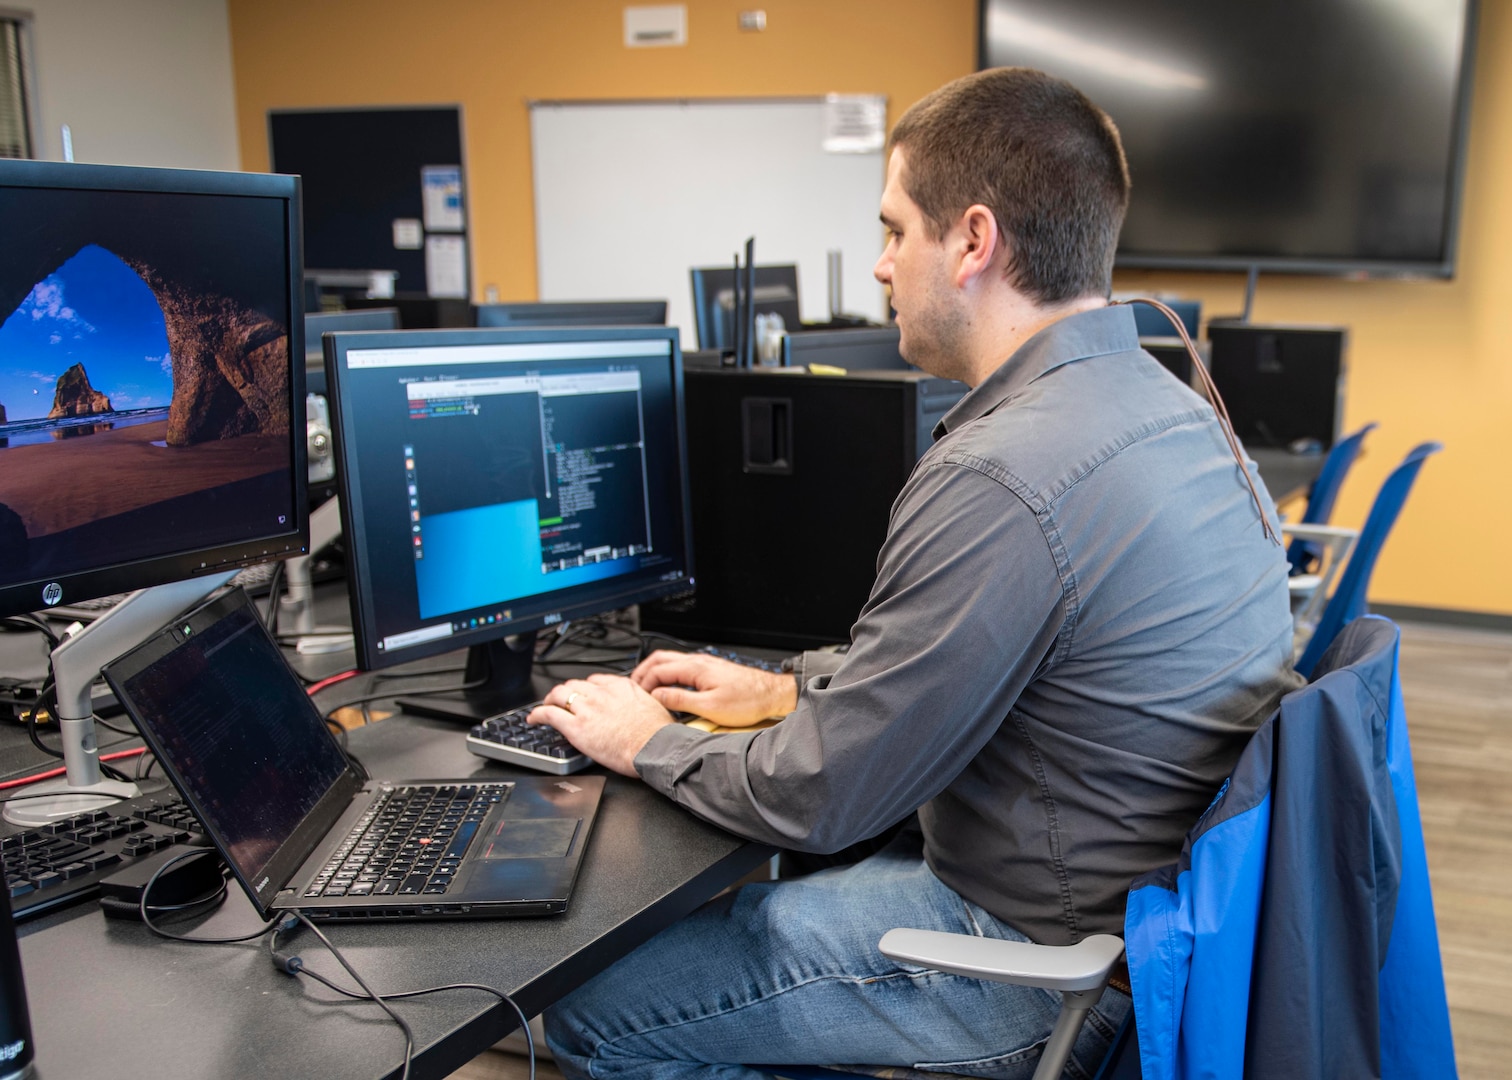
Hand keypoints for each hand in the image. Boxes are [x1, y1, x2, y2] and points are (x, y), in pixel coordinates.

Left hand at [528, 673, 675, 776]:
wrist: (655, 748)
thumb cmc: (659, 734)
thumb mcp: (654, 706)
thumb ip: (641, 701)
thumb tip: (641, 706)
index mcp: (620, 687)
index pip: (594, 680)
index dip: (585, 688)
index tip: (583, 694)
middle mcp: (601, 693)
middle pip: (574, 685)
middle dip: (566, 692)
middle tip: (561, 700)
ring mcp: (587, 709)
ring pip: (559, 695)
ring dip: (550, 699)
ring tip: (546, 706)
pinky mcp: (576, 727)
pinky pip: (549, 714)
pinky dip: (538, 714)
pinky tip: (533, 718)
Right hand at [630, 650, 796, 727]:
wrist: (771, 695)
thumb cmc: (748, 701)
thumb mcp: (710, 707)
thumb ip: (680, 699)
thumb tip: (658, 696)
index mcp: (695, 668)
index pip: (658, 669)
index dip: (642, 682)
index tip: (635, 696)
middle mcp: (698, 661)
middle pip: (660, 659)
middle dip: (643, 672)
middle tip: (632, 688)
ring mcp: (704, 664)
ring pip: (671, 661)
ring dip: (655, 672)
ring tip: (646, 688)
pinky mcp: (710, 671)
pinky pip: (681, 668)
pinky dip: (668, 675)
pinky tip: (668, 687)